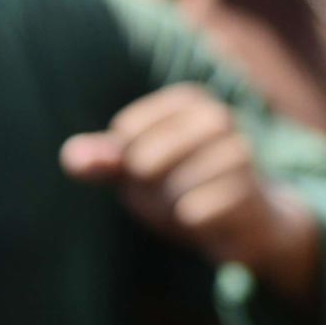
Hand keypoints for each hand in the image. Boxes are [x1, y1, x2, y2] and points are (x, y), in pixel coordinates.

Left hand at [60, 85, 318, 293]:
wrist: (252, 224)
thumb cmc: (190, 186)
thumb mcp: (142, 170)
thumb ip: (105, 161)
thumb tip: (72, 160)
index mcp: (190, 100)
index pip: (126, 133)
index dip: (127, 162)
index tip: (149, 171)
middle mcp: (219, 117)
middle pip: (145, 159)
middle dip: (146, 187)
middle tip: (165, 195)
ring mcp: (241, 154)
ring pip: (172, 187)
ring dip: (169, 206)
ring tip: (186, 207)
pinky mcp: (251, 194)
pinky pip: (196, 212)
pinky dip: (191, 222)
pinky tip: (204, 220)